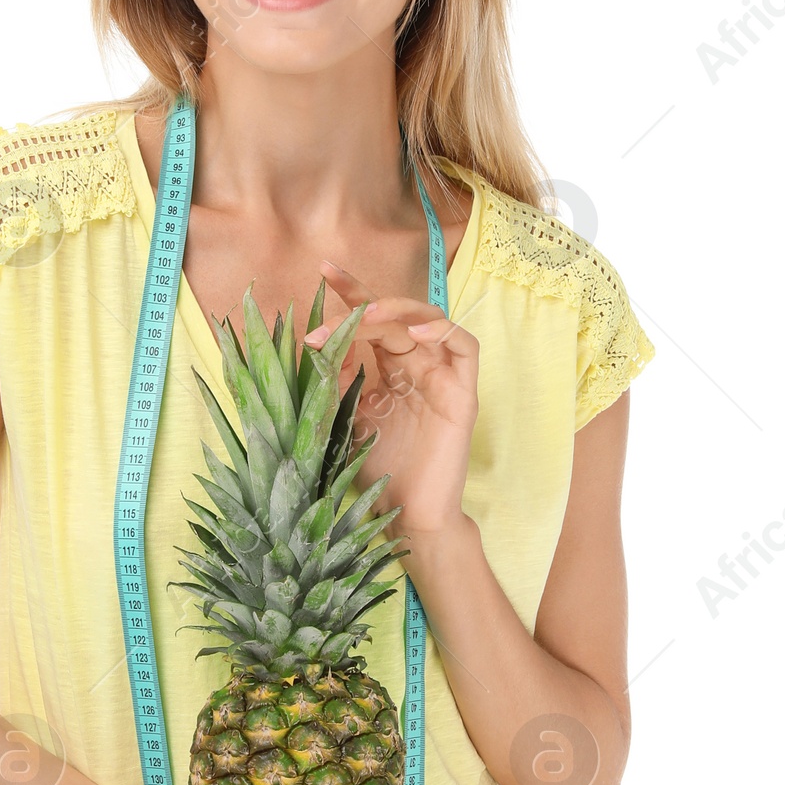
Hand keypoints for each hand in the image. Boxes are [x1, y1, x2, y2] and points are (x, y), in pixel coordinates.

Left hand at [307, 259, 478, 536]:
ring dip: (399, 312)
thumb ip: (337, 379)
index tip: (322, 272)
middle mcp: (418, 365)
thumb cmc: (379, 469)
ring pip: (428, 322)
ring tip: (369, 316)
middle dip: (358, 311)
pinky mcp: (463, 393)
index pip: (373, 320)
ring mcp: (442, 377)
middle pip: (394, 319)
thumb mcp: (347, 415)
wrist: (407, 512)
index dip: (351, 291)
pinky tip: (417, 332)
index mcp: (390, 368)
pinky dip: (444, 331)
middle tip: (322, 327)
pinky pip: (465, 347)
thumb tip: (320, 342)